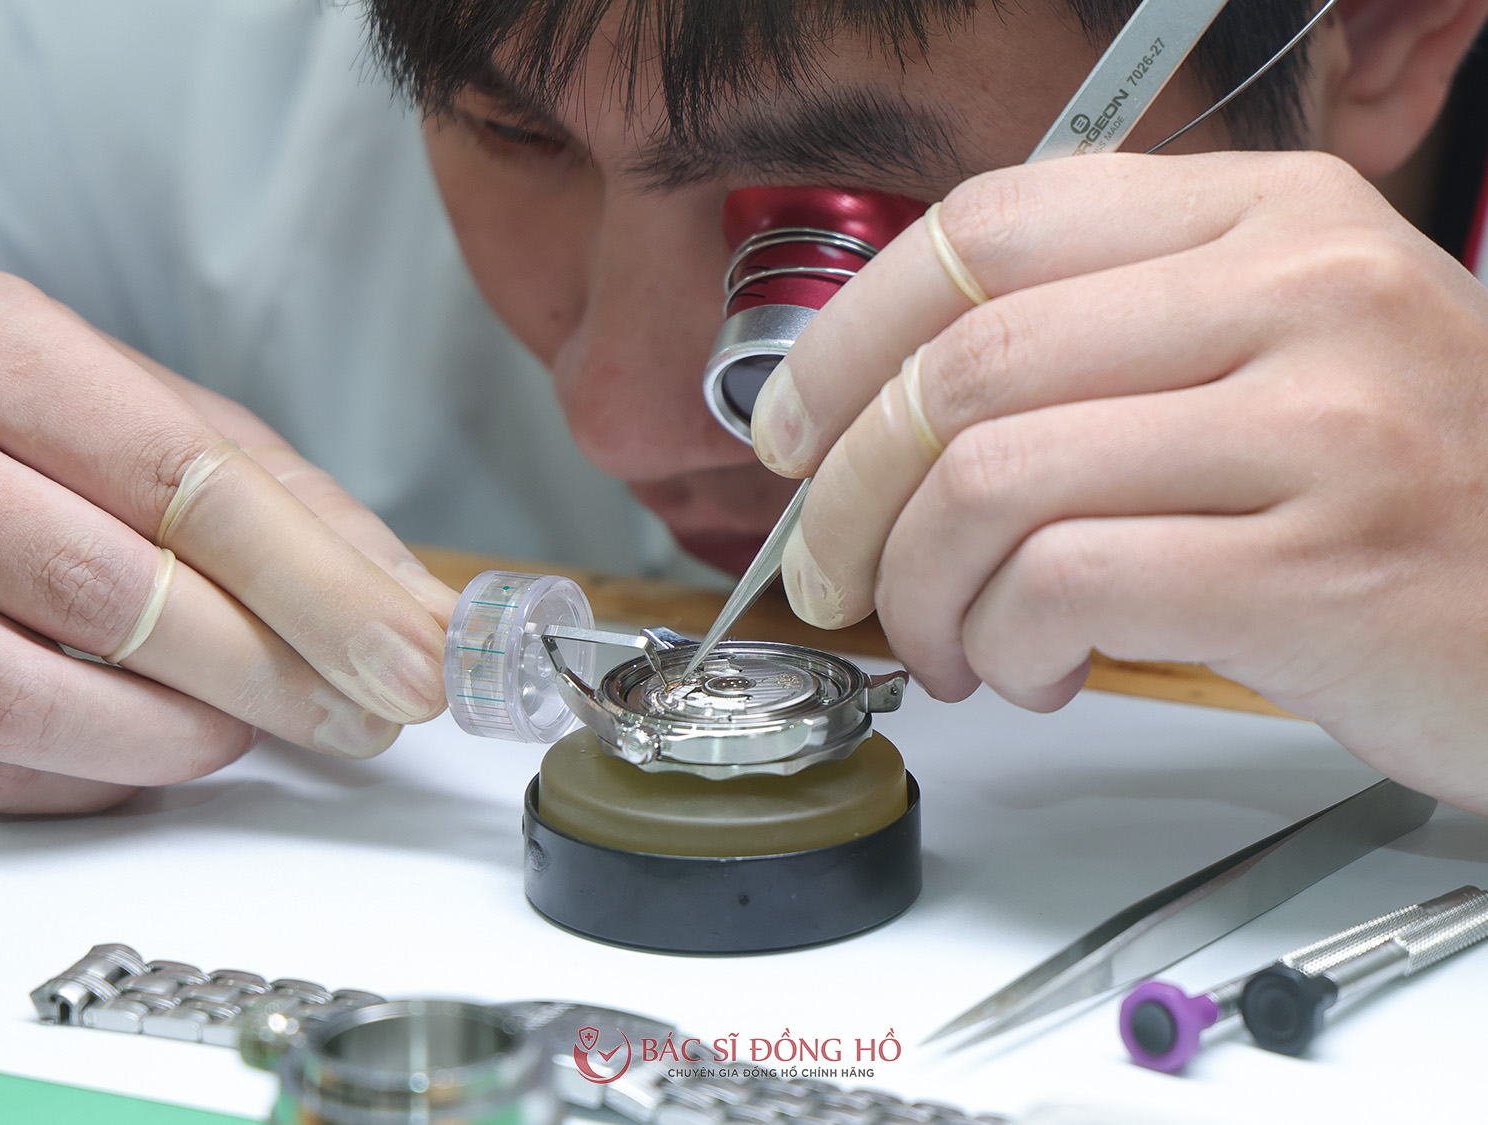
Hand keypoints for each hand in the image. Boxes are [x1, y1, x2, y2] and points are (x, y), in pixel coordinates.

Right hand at [0, 272, 457, 812]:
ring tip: (244, 729)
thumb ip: (277, 497)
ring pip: (21, 689)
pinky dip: (81, 772)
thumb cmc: (15, 414)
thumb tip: (409, 602)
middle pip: (111, 587)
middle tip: (362, 716)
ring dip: (172, 734)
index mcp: (1, 348)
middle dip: (267, 672)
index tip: (412, 661)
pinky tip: (144, 749)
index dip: (317, 588)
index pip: (185, 483)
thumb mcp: (145, 409)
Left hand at [751, 151, 1487, 812]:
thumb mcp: (1279, 357)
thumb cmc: (1407, 496)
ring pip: (994, 482)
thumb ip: (1109, 342)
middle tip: (829, 571)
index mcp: (1266, 218)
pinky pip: (1068, 585)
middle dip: (847, 493)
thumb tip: (892, 403)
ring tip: (947, 643)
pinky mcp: (1318, 567)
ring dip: (922, 588)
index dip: (850, 333)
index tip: (791, 426)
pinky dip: (1008, 643)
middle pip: (965, 367)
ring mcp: (1318, 424)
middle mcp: (1298, 292)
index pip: (986, 226)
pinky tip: (1035, 670)